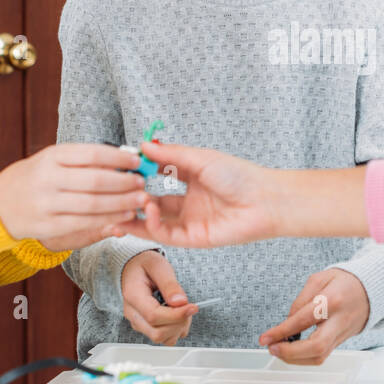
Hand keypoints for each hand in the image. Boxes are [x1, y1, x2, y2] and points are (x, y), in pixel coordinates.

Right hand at [0, 143, 149, 250]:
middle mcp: (48, 178)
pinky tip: (123, 217)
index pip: (91, 154)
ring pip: (93, 204)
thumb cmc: (34, 178)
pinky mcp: (48, 226)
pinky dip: (107, 220)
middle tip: (143, 183)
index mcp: (51, 156)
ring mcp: (47, 204)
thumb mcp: (51, 160)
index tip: (137, 160)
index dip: (119, 157)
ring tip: (140, 201)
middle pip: (95, 181)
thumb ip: (83, 160)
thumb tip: (124, 159)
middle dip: (124, 183)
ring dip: (121, 204)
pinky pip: (84, 223)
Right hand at [109, 140, 280, 247]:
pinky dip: (152, 224)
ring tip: (127, 201)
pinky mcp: (193, 238)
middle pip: (153, 201)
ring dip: (139, 212)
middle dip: (134, 196)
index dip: (141, 173)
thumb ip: (171, 155)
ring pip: (155, 221)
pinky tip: (148, 210)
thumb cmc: (240, 176)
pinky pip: (165, 234)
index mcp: (193, 179)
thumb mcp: (201, 159)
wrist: (265, 201)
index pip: (159, 177)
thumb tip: (144, 146)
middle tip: (118, 188)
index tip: (125, 166)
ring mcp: (190, 220)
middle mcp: (189, 201)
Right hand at [120, 250, 196, 345]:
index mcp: (133, 296)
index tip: (192, 307)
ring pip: (161, 338)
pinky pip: (163, 337)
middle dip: (179, 322)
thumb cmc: (144, 265)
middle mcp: (132, 313)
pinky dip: (175, 330)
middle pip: (157, 332)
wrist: (133, 268)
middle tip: (189, 306)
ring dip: (178, 328)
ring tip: (183, 310)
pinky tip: (179, 316)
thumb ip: (169, 284)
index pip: (153, 316)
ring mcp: (138, 322)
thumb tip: (180, 302)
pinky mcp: (145, 326)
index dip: (176, 315)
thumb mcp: (158, 266)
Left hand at [257, 268, 368, 364]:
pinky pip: (322, 355)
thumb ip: (301, 299)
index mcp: (333, 300)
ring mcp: (342, 335)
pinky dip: (303, 357)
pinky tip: (291, 351)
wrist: (371, 291)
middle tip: (272, 348)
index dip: (282, 331)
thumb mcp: (320, 279)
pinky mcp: (341, 342)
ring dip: (294, 359)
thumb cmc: (345, 282)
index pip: (304, 320)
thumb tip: (287, 322)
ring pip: (319, 357)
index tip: (265, 338)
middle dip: (290, 353)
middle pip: (317, 347)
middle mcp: (339, 321)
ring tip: (278, 350)